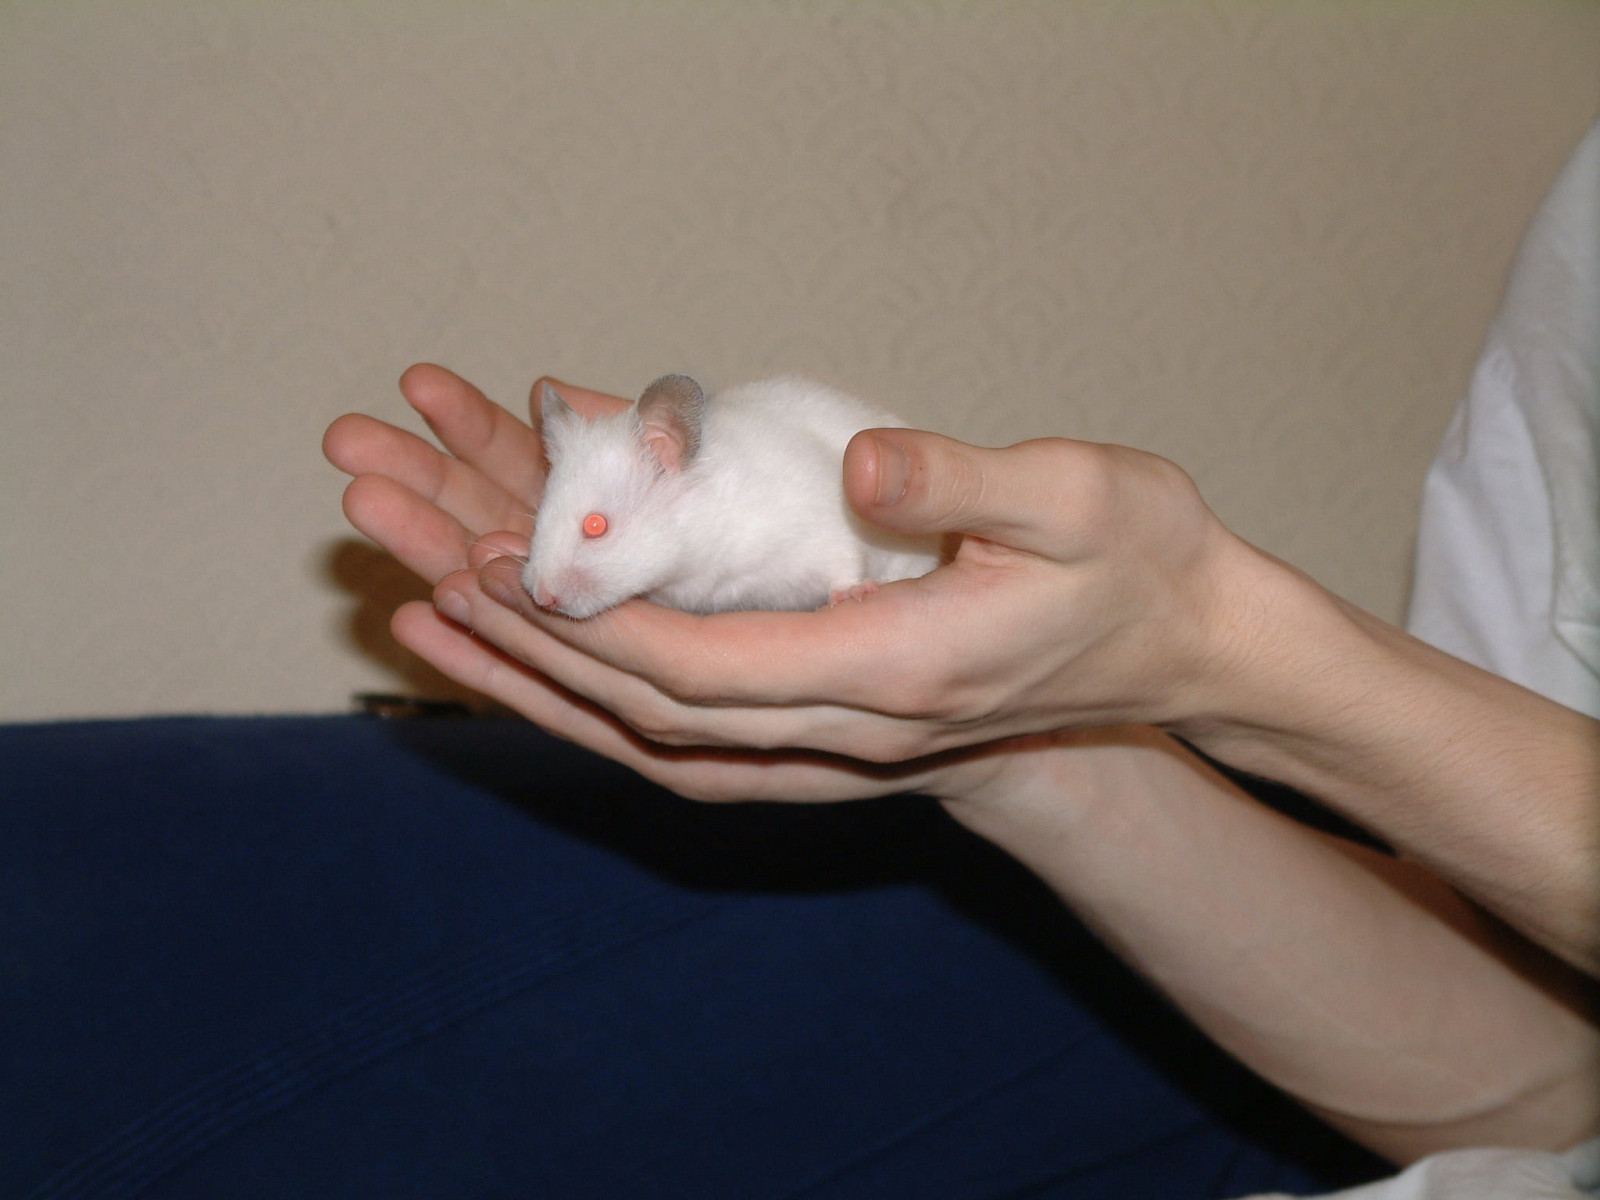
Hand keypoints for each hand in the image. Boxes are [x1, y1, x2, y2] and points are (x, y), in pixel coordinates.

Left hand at [433, 424, 1264, 764]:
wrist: (1195, 652)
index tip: (503, 570)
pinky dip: (626, 705)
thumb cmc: (1144, 564)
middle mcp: (864, 723)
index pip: (713, 666)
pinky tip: (572, 669)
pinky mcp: (854, 723)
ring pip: (677, 738)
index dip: (602, 623)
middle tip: (437, 580)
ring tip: (462, 628)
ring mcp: (857, 738)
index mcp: (904, 670)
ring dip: (564, 688)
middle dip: (547, 651)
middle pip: (668, 710)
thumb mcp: (1079, 497)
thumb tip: (857, 463)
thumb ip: (964, 482)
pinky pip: (711, 734)